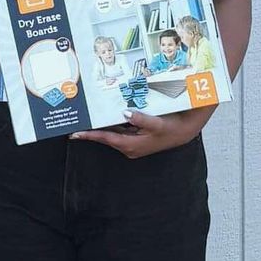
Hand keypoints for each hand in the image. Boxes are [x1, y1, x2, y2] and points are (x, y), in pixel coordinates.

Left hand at [69, 106, 211, 158]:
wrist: (184, 131)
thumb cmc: (171, 128)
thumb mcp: (157, 123)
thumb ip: (141, 119)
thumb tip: (125, 113)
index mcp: (131, 145)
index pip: (106, 138)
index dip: (90, 136)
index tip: (75, 134)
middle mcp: (129, 146)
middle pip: (106, 137)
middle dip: (91, 130)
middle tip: (76, 123)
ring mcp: (132, 143)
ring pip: (112, 134)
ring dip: (100, 127)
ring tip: (86, 119)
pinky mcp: (136, 138)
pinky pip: (120, 131)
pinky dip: (111, 125)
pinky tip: (105, 117)